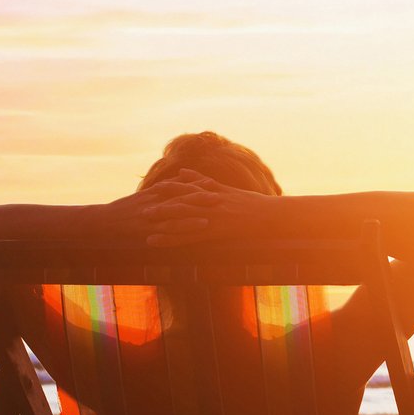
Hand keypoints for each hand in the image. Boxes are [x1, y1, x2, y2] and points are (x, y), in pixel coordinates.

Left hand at [136, 170, 279, 245]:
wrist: (273, 215)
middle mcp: (210, 202)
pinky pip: (189, 235)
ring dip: (162, 220)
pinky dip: (171, 238)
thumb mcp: (230, 190)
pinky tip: (158, 242)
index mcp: (214, 192)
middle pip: (180, 201)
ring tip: (144, 223)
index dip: (169, 190)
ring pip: (182, 217)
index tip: (152, 191)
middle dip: (160, 204)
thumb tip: (185, 172)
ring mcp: (212, 215)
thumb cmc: (255, 204)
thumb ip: (206, 182)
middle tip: (140, 208)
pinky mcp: (216, 229)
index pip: (187, 189)